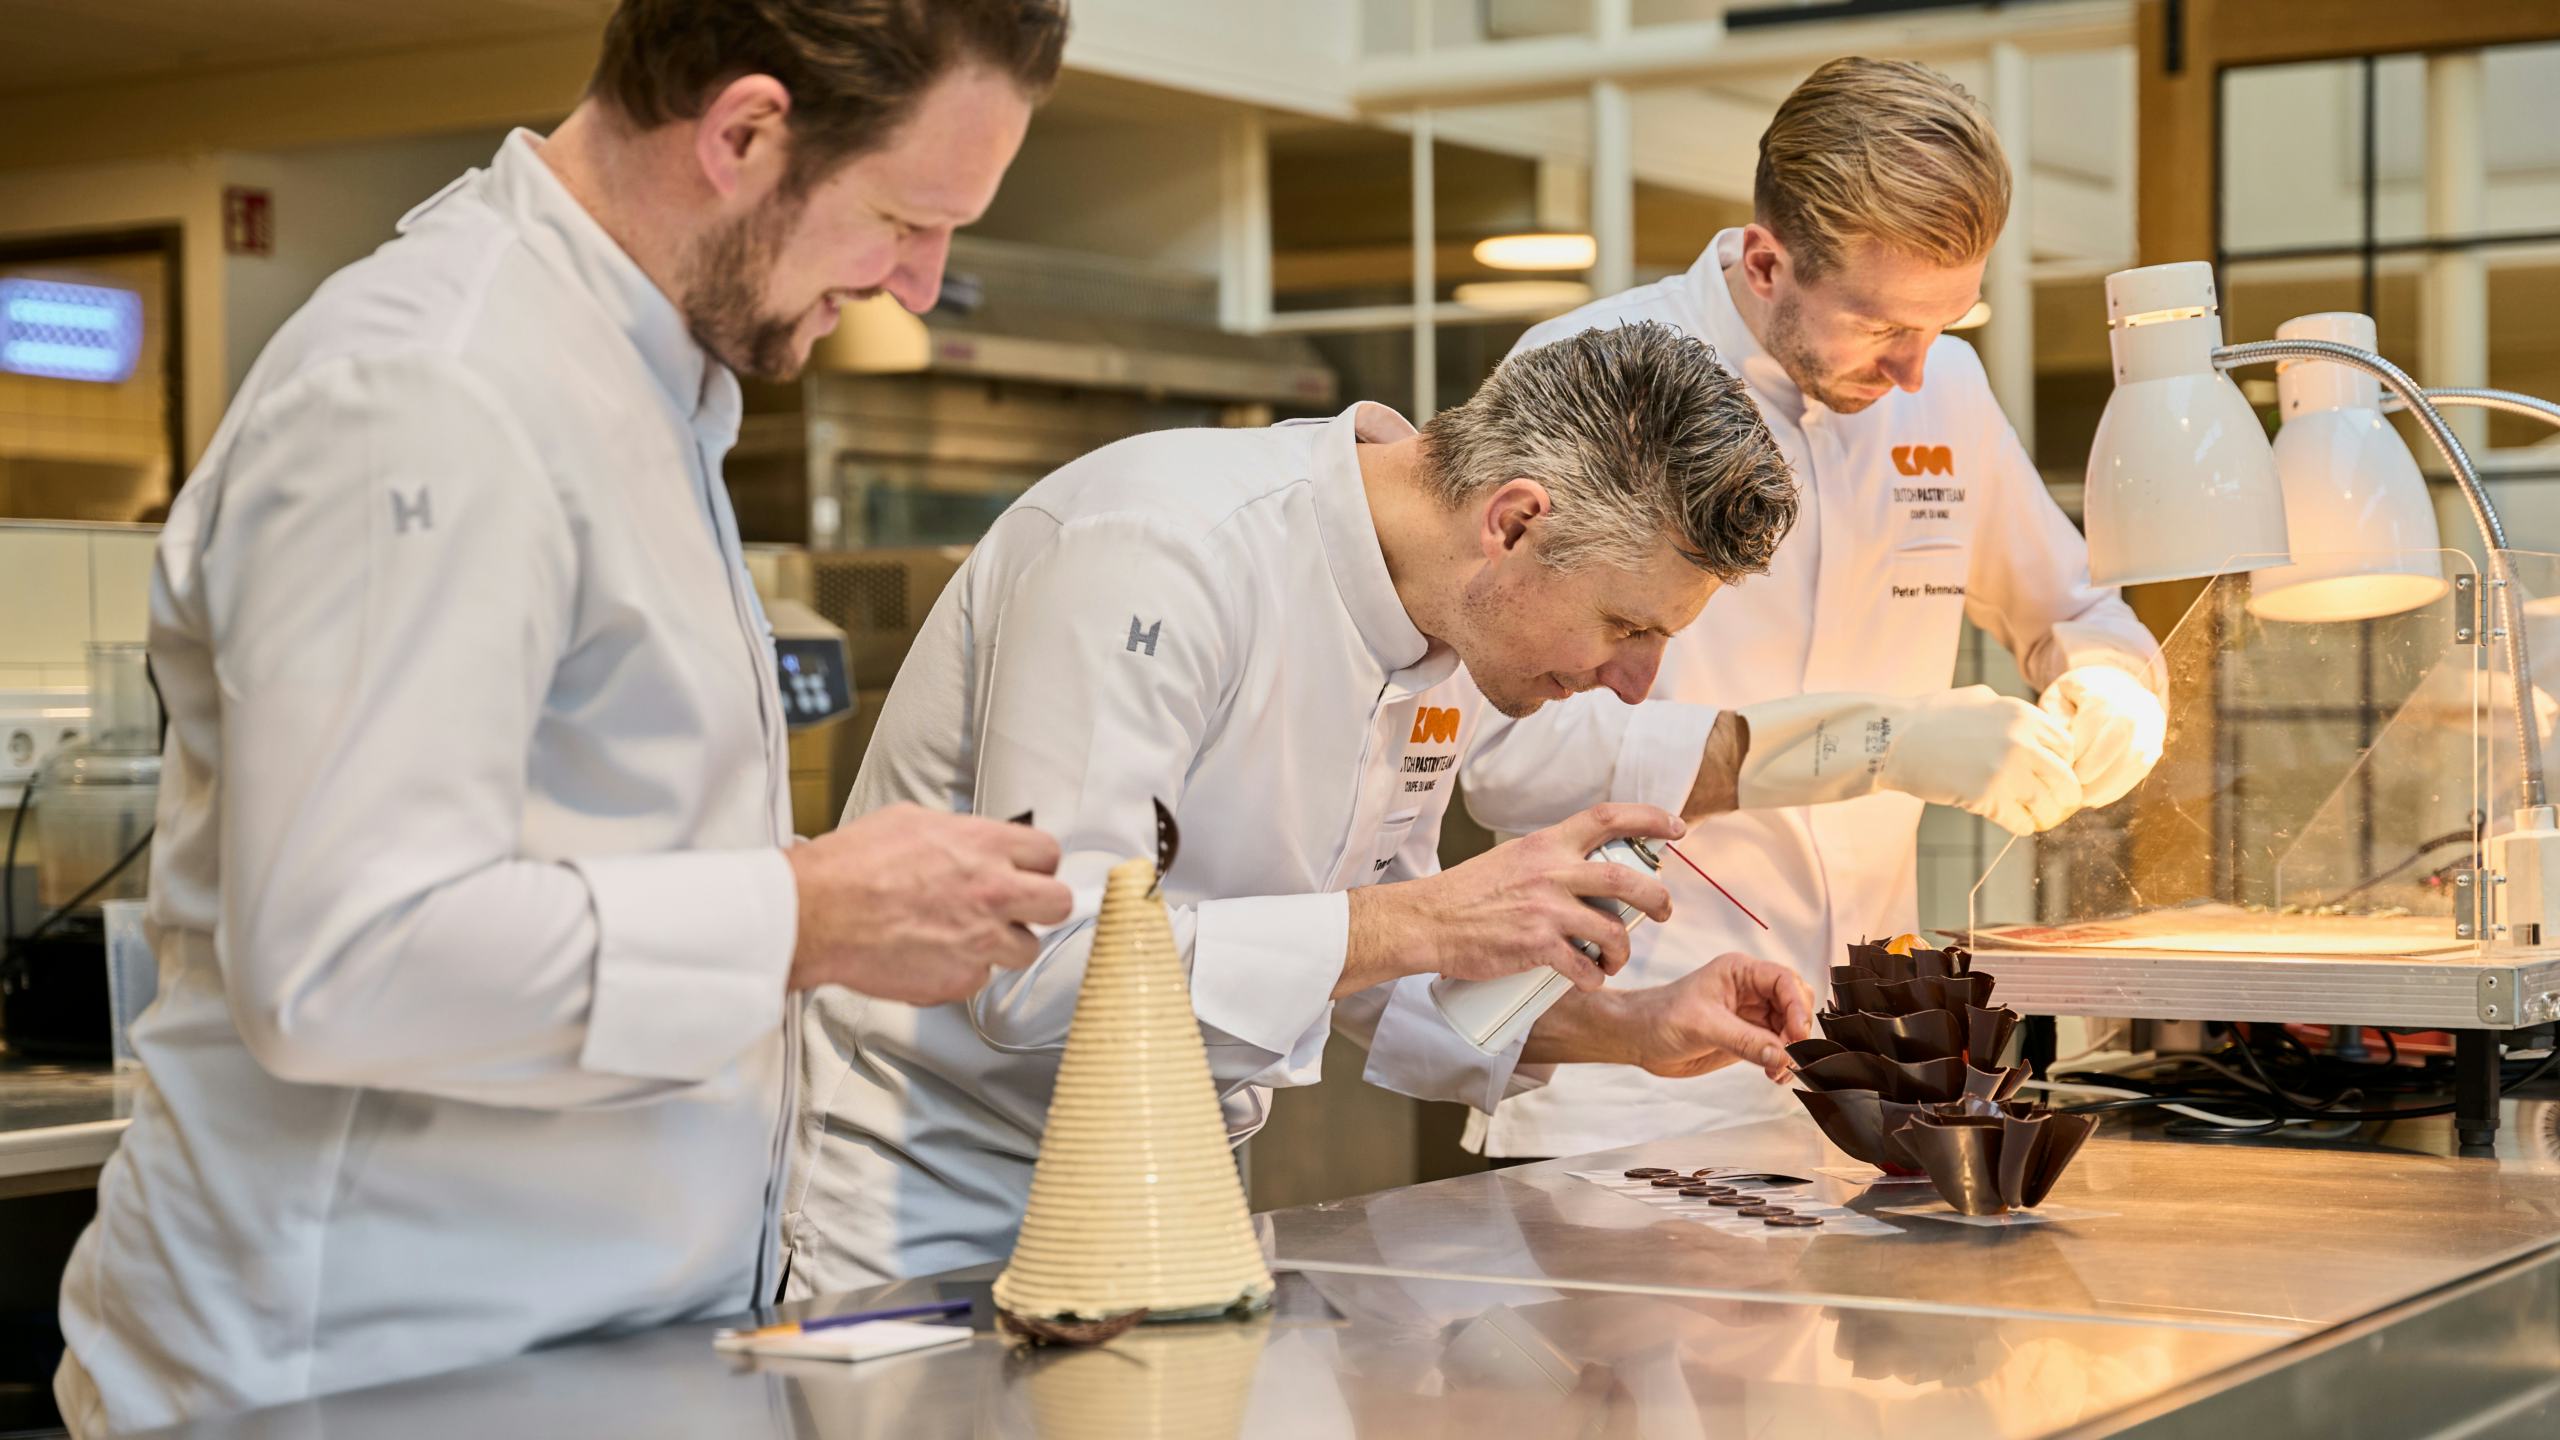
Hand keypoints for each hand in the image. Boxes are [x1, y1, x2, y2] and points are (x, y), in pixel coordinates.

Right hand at [785, 803, 1072, 1005]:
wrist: (817, 913)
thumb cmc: (850, 868)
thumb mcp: (910, 821)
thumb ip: (956, 834)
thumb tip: (970, 840)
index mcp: (984, 846)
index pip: (1049, 853)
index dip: (1039, 864)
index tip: (1031, 872)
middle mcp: (992, 893)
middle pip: (1058, 904)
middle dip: (1042, 906)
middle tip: (1022, 907)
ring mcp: (980, 940)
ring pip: (1024, 950)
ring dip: (1003, 944)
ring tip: (968, 935)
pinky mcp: (958, 979)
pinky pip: (978, 979)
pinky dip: (961, 971)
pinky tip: (935, 955)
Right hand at [1341, 803, 1680, 997]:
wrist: (1426, 921)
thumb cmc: (1466, 895)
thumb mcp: (1512, 860)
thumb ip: (1549, 863)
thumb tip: (1586, 876)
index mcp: (1545, 844)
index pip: (1607, 818)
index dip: (1649, 819)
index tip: (1676, 828)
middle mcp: (1550, 872)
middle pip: (1626, 881)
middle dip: (1656, 899)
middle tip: (1663, 912)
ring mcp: (1545, 910)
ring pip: (1612, 930)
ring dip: (1623, 951)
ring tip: (1615, 960)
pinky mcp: (1535, 947)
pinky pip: (1583, 967)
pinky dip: (1593, 978)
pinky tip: (1589, 980)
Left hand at [1525, 952, 1813, 1077]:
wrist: (1637, 1038)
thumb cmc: (1659, 1017)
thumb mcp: (1703, 1026)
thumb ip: (1745, 1041)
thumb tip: (1782, 1055)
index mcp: (1740, 972)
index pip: (1784, 981)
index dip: (1797, 1005)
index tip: (1798, 1032)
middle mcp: (1749, 991)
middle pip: (1793, 1004)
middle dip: (1798, 1029)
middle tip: (1794, 1053)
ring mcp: (1749, 1016)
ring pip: (1788, 1029)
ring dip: (1791, 1050)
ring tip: (1781, 1069)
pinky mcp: (1746, 1039)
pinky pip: (1776, 1048)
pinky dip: (1782, 1061)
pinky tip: (1774, 1073)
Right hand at [1884, 685, 2083, 834]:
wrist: (1891, 739)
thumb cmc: (1930, 718)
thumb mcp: (1980, 699)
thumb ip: (2012, 713)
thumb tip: (2038, 733)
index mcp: (2022, 714)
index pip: (2066, 747)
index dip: (2061, 764)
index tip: (2051, 775)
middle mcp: (2021, 741)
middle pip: (2065, 780)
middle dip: (2064, 796)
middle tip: (2058, 805)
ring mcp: (2006, 770)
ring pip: (2048, 806)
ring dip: (2045, 816)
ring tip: (2037, 818)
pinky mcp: (1987, 797)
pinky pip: (2020, 822)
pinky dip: (2021, 825)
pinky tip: (2014, 821)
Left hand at [2038, 665, 2165, 808]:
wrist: (2114, 685)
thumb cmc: (2075, 697)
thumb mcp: (2059, 696)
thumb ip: (2055, 716)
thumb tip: (2061, 747)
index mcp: (2106, 691)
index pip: (2094, 721)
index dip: (2077, 750)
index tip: (2059, 770)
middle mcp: (2134, 704)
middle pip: (2119, 738)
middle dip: (2095, 769)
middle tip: (2073, 789)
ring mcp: (2150, 724)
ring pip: (2136, 757)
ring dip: (2109, 785)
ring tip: (2084, 800)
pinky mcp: (2156, 742)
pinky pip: (2143, 768)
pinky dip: (2119, 787)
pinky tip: (2099, 798)